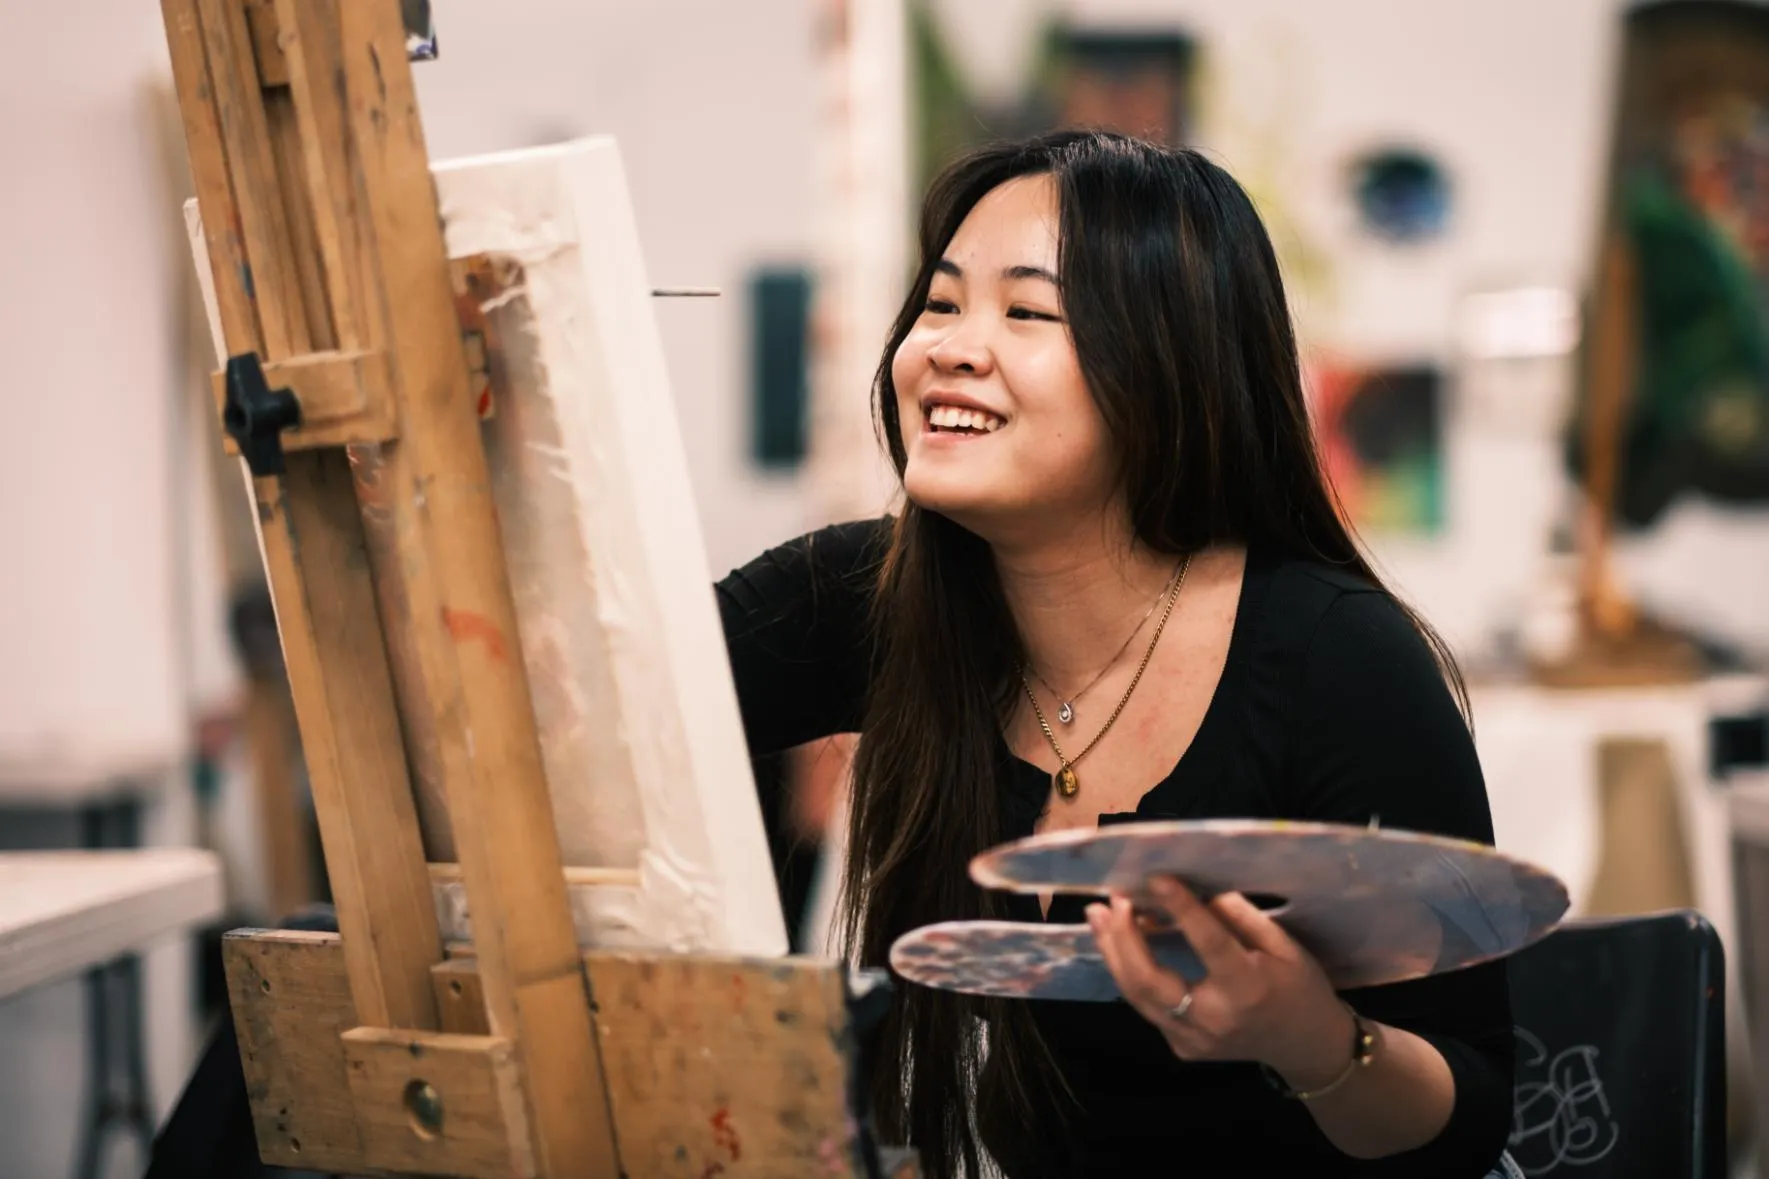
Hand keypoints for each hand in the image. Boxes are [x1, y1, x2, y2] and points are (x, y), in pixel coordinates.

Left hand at [1086, 877, 1353, 1088]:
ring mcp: (1193, 1039)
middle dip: (1123, 937)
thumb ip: (1241, 917)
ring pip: (1138, 996)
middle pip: (1150, 980)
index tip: (1156, 878)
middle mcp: (1215, 1019)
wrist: (1306, 1048)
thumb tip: (1199, 889)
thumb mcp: (1284, 946)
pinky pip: (1148, 1006)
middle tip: (1112, 901)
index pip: (1208, 943)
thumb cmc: (1299, 988)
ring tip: (1098, 915)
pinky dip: (1130, 972)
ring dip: (1113, 952)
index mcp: (1248, 989)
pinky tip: (1119, 943)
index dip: (1181, 909)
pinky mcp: (1182, 1047)